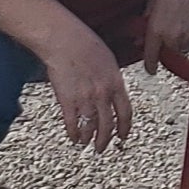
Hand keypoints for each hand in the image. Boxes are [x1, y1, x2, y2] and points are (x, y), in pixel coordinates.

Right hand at [41, 33, 133, 151]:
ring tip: (86, 143)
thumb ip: (112, 79)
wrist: (64, 40)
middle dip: (105, 140)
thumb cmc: (84, 43)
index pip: (125, 113)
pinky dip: (73, 133)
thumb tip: (113, 90)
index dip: (124, 128)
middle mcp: (103, 94)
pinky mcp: (67, 101)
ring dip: (89, 138)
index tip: (122, 137)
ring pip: (90, 127)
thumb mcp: (108, 60)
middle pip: (108, 125)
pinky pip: (72, 124)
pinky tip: (73, 137)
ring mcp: (85, 99)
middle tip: (101, 148)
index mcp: (115, 83)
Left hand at [140, 0, 188, 76]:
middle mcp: (172, 39)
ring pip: (182, 52)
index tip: (151, 69)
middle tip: (167, 37)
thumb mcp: (153, 2)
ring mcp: (188, 39)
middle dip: (166, 51)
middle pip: (167, 56)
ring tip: (180, 27)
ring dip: (179, 46)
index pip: (150, 57)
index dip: (150, 66)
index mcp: (156, 30)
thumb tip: (141, 37)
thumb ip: (146, 23)